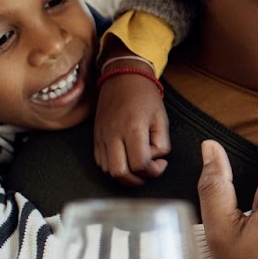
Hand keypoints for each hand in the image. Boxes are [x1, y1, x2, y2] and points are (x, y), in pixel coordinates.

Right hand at [92, 58, 169, 185]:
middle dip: (138, 180)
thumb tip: (155, 160)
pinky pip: (101, 163)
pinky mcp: (95, 138)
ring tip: (138, 164)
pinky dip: (114, 167)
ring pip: (108, 171)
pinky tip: (126, 159)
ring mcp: (101, 137)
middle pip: (120, 174)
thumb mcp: (162, 118)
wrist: (122, 79)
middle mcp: (113, 135)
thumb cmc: (145, 97)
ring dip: (125, 175)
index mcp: (133, 128)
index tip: (161, 163)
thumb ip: (162, 143)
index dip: (154, 171)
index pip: (140, 165)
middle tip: (148, 171)